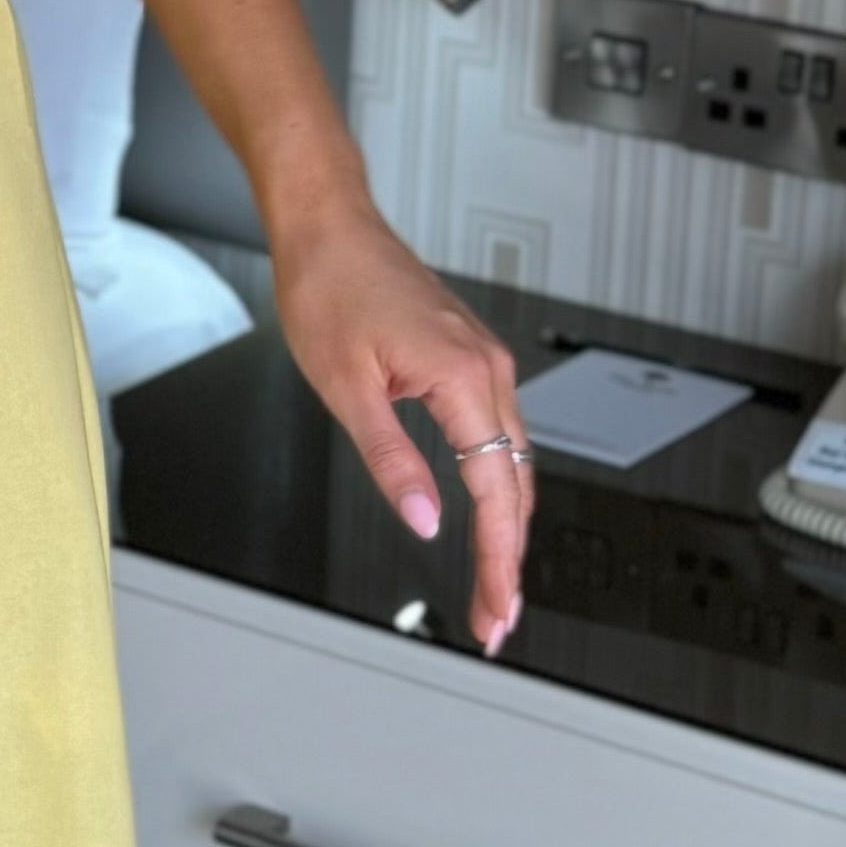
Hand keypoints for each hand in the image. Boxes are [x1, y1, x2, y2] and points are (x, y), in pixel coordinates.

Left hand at [267, 195, 535, 655]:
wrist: (329, 228)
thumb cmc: (328, 289)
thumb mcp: (346, 389)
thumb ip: (390, 460)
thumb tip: (422, 519)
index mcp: (462, 376)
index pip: (495, 490)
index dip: (497, 559)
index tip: (495, 608)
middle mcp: (486, 368)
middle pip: (517, 484)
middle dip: (509, 558)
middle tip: (496, 618)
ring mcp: (483, 361)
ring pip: (514, 460)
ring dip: (507, 526)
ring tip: (493, 583)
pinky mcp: (469, 358)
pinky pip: (500, 432)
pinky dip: (498, 482)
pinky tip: (488, 512)